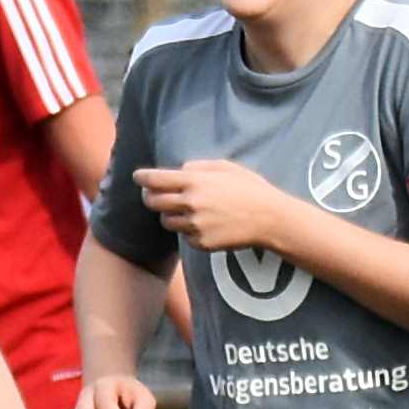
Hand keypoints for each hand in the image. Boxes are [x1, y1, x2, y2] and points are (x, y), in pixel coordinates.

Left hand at [136, 160, 287, 253]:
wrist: (270, 219)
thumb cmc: (250, 189)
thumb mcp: (227, 168)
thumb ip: (198, 166)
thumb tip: (178, 170)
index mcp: (196, 182)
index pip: (155, 180)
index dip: (142, 178)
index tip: (138, 177)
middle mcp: (191, 203)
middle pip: (153, 201)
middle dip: (150, 197)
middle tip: (154, 194)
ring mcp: (195, 225)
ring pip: (166, 221)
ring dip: (170, 215)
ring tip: (189, 210)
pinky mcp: (200, 242)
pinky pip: (184, 236)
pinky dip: (189, 230)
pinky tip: (208, 224)